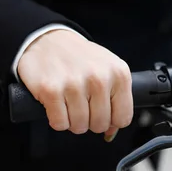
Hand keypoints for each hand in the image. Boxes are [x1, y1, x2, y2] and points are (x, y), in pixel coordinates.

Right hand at [17, 29, 132, 141]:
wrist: (48, 39)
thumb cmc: (79, 57)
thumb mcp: (107, 70)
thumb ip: (116, 99)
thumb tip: (111, 131)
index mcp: (118, 73)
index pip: (123, 118)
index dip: (111, 120)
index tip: (101, 111)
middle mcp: (98, 78)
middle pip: (100, 125)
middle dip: (89, 120)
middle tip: (82, 104)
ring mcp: (74, 84)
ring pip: (79, 127)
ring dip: (72, 120)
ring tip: (69, 101)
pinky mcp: (51, 90)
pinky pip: (59, 124)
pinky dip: (57, 118)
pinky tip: (57, 102)